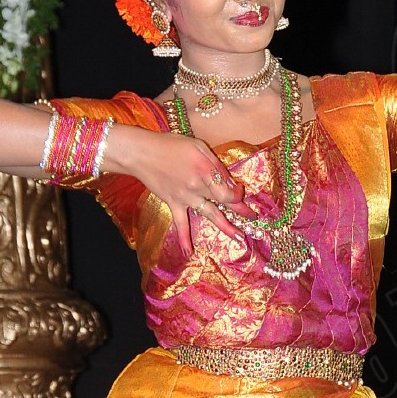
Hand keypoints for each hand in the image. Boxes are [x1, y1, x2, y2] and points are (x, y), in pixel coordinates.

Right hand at [114, 129, 252, 256]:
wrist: (142, 153)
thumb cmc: (170, 145)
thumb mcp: (197, 146)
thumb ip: (214, 164)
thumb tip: (228, 181)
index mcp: (206, 170)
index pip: (228, 187)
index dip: (237, 192)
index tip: (239, 191)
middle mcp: (198, 186)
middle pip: (224, 201)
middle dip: (241, 210)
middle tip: (253, 217)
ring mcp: (186, 197)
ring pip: (210, 214)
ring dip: (226, 226)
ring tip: (239, 237)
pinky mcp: (173, 203)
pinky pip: (180, 223)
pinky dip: (183, 238)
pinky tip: (188, 252)